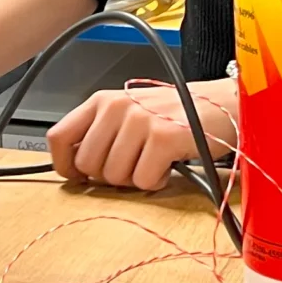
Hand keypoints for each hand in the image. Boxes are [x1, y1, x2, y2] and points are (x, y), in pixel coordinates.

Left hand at [48, 79, 237, 191]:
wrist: (223, 104)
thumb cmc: (176, 114)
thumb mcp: (130, 114)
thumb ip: (101, 134)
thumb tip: (74, 168)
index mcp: (102, 101)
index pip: (58, 137)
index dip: (64, 166)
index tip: (79, 178)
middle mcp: (116, 107)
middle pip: (87, 165)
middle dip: (110, 176)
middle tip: (134, 166)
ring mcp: (139, 121)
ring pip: (114, 177)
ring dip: (136, 179)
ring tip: (154, 161)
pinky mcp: (163, 138)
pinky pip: (143, 181)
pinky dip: (157, 182)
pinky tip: (168, 165)